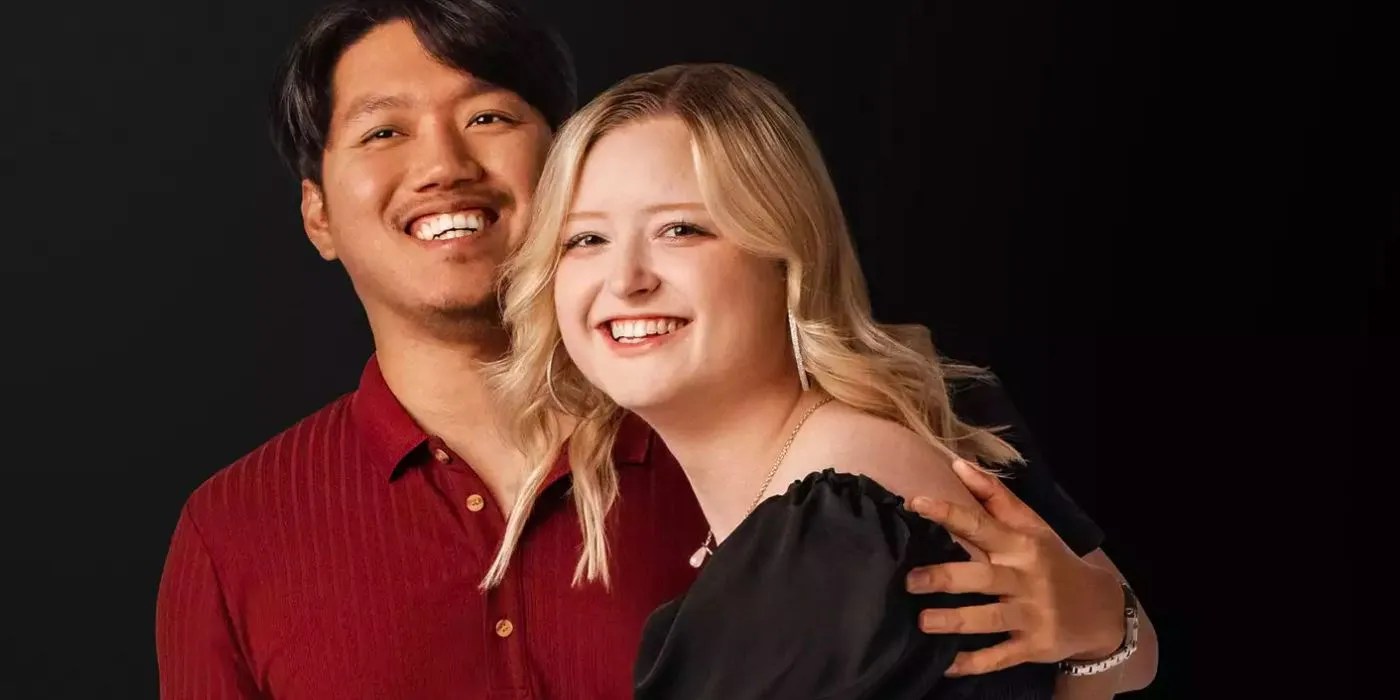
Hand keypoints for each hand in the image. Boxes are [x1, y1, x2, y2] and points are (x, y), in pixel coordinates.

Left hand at [905, 459, 1125, 675]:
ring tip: (923, 622)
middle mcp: (1025, 579)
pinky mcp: (1034, 646)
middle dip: (945, 577)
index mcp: (1020, 545)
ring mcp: (1031, 615)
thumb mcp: (1033, 526)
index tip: (915, 503)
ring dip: (955, 621)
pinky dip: (975, 663)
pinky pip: (1001, 656)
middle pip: (981, 577)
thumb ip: (995, 497)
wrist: (1100, 609)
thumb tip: (958, 464)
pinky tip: (947, 666)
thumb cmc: (1053, 561)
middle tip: (909, 580)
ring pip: (989, 618)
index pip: (980, 525)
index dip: (948, 513)